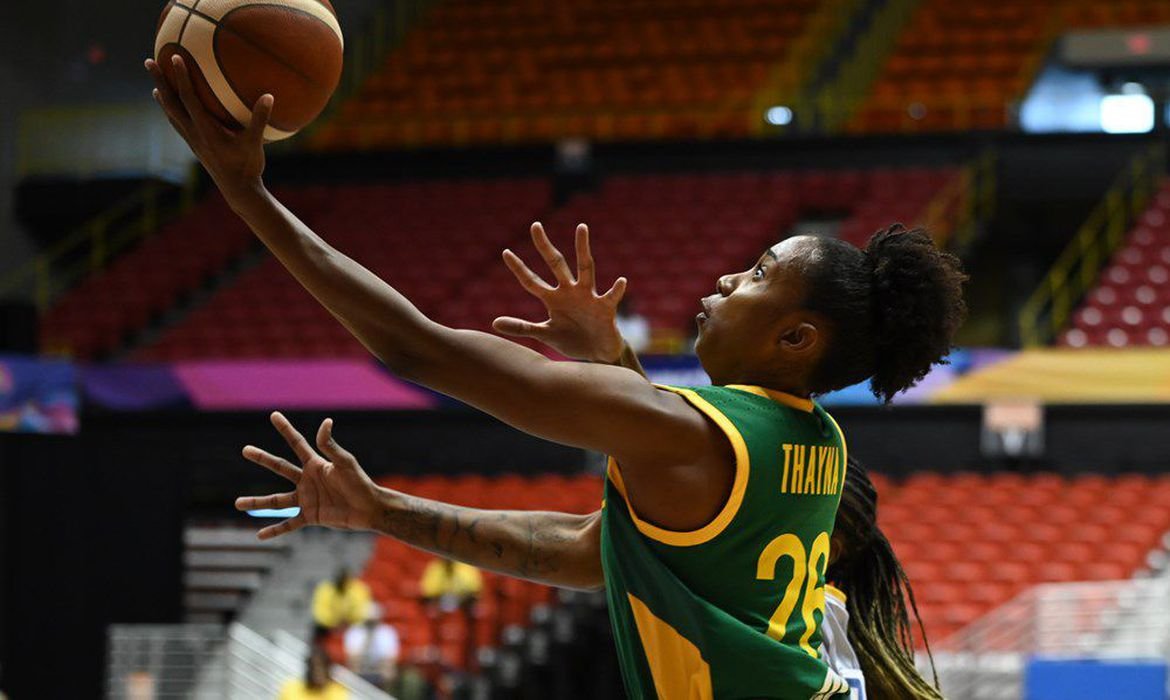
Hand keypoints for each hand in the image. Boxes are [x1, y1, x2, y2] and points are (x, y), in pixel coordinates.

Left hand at [145, 55, 270, 201]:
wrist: (238, 191)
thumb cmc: (248, 167)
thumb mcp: (255, 143)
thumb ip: (260, 119)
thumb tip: (269, 96)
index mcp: (206, 130)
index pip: (189, 99)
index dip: (181, 77)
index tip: (175, 58)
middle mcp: (194, 134)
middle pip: (171, 103)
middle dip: (160, 82)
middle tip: (148, 62)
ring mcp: (193, 141)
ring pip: (172, 114)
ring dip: (162, 98)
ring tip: (155, 85)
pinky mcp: (196, 147)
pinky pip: (178, 125)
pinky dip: (172, 112)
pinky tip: (172, 109)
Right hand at [235, 413, 382, 538]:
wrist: (369, 508)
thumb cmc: (360, 483)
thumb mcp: (344, 463)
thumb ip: (331, 446)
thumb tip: (326, 422)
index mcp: (315, 464)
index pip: (297, 443)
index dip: (286, 429)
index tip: (274, 415)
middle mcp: (307, 480)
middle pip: (280, 467)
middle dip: (262, 458)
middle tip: (245, 449)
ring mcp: (307, 499)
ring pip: (276, 500)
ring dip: (257, 502)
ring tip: (237, 503)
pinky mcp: (310, 516)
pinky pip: (289, 524)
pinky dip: (275, 530)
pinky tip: (259, 535)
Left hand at [493, 223, 627, 362]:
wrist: (597, 353)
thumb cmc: (572, 339)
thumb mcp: (545, 334)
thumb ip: (522, 327)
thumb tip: (493, 323)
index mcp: (553, 298)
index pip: (532, 281)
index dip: (519, 268)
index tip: (505, 252)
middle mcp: (570, 292)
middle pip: (556, 264)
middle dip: (544, 246)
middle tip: (535, 225)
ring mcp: (588, 297)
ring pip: (585, 268)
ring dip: (583, 249)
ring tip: (581, 227)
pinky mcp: (605, 308)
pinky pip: (611, 296)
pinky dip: (616, 289)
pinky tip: (621, 281)